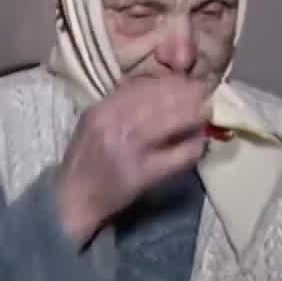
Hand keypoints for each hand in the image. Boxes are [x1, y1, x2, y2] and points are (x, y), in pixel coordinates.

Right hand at [55, 77, 212, 245]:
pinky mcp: (143, 174)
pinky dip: (194, 147)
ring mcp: (131, 148)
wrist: (73, 199)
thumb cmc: (87, 159)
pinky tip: (198, 144)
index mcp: (104, 108)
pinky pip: (179, 155)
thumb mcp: (95, 121)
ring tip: (207, 116)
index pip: (147, 84)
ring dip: (198, 116)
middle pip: (165, 97)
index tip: (190, 83)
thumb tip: (162, 87)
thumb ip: (122, 102)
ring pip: (176, 120)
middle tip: (208, 97)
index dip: (175, 81)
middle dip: (193, 94)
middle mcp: (116, 123)